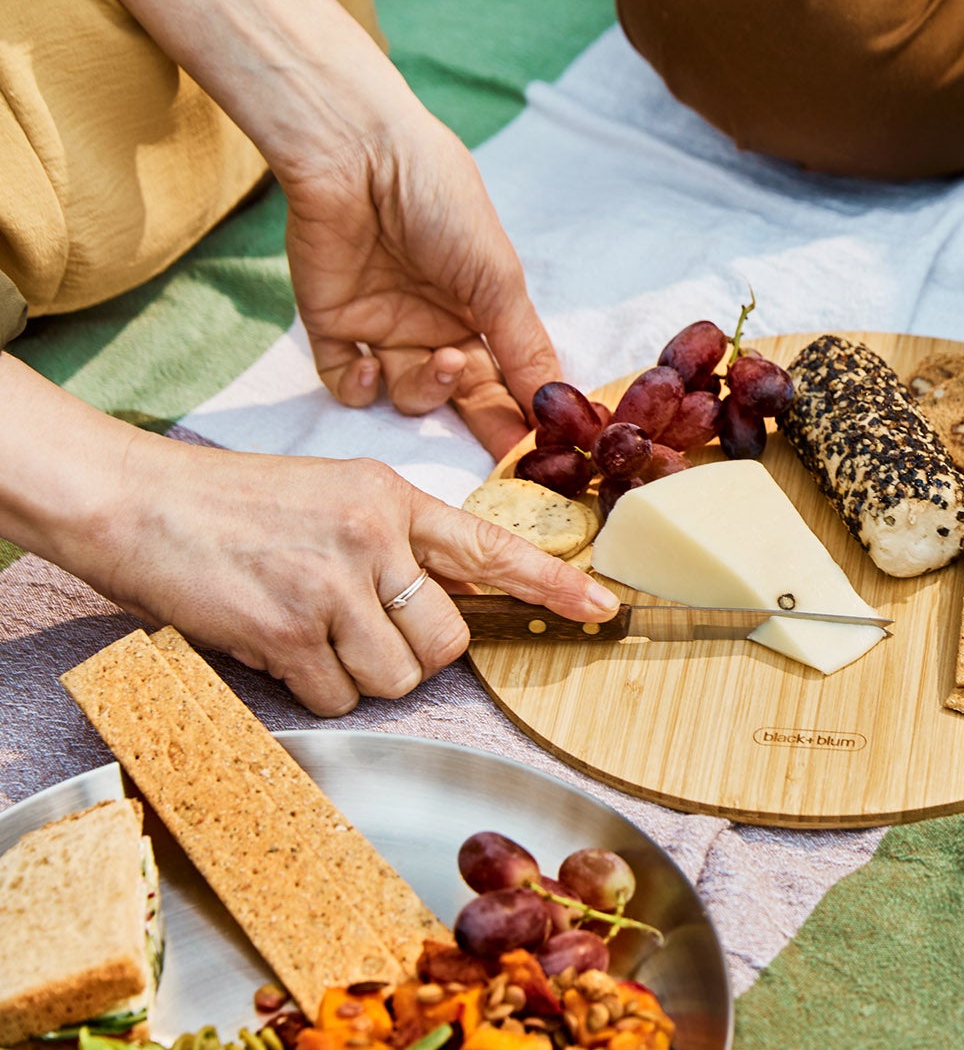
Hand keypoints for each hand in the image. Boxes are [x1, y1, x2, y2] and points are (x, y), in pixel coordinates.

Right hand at [0, 356, 617, 715]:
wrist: (135, 501)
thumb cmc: (231, 505)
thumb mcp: (333, 497)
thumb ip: (394, 541)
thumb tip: (442, 603)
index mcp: (391, 498)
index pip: (490, 546)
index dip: (551, 584)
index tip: (600, 608)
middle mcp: (373, 536)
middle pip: (447, 642)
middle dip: (413, 655)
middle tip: (359, 632)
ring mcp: (332, 584)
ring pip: (395, 677)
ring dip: (356, 675)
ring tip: (307, 631)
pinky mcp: (288, 629)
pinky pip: (336, 694)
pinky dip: (308, 687)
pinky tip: (273, 643)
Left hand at [285, 116, 560, 457]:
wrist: (358, 155)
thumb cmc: (441, 202)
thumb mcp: (499, 279)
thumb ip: (525, 347)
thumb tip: (560, 408)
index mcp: (482, 310)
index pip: (507, 378)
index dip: (522, 414)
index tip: (541, 450)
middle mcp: (435, 323)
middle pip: (460, 397)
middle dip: (482, 422)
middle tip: (501, 449)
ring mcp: (383, 327)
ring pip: (406, 396)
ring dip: (424, 392)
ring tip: (440, 359)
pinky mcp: (332, 326)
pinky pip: (345, 384)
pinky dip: (359, 388)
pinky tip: (373, 362)